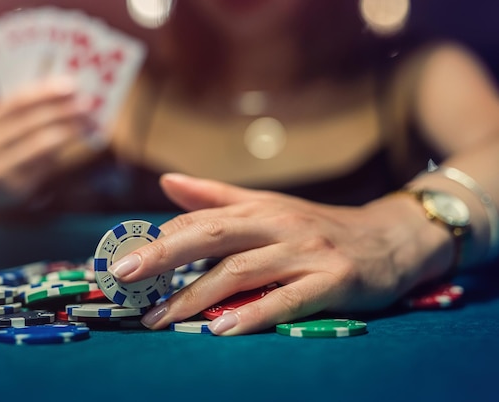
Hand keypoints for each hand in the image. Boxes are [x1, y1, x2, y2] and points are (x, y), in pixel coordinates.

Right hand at [0, 78, 95, 207]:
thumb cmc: (0, 147)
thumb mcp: (2, 127)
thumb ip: (27, 111)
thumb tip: (67, 92)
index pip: (15, 103)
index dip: (44, 92)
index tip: (71, 84)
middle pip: (30, 123)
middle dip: (62, 111)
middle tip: (88, 103)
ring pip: (39, 144)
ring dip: (68, 130)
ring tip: (89, 121)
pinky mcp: (17, 188)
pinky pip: (45, 164)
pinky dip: (64, 149)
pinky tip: (79, 139)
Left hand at [109, 173, 453, 334]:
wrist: (390, 238)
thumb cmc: (318, 226)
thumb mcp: (268, 206)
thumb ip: (216, 197)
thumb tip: (167, 182)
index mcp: (258, 209)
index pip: (200, 220)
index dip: (159, 238)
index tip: (121, 259)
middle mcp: (278, 225)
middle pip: (213, 237)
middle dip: (166, 256)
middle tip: (125, 277)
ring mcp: (306, 252)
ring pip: (242, 272)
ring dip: (198, 296)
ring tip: (162, 319)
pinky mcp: (333, 280)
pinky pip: (289, 299)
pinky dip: (256, 314)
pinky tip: (225, 330)